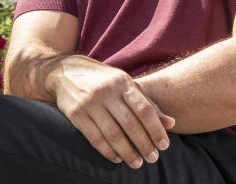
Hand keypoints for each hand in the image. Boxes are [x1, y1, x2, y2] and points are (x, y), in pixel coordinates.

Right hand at [48, 55, 175, 168]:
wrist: (65, 71)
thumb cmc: (103, 80)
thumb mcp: (125, 84)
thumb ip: (147, 103)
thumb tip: (171, 123)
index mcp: (123, 82)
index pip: (144, 109)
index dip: (155, 129)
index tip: (164, 145)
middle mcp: (107, 92)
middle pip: (130, 124)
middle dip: (144, 144)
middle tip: (153, 158)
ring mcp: (90, 103)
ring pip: (113, 134)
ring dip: (127, 152)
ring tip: (137, 163)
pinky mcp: (76, 114)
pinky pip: (95, 138)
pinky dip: (107, 151)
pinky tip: (117, 158)